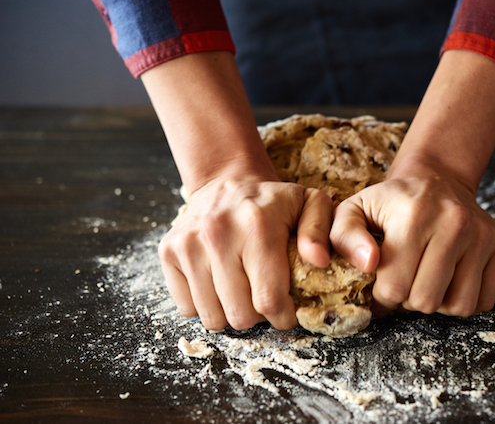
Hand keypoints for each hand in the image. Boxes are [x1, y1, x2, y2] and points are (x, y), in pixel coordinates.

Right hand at [158, 176, 332, 330]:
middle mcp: (218, 234)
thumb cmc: (273, 202)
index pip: (269, 300)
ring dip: (231, 312)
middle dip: (258, 316)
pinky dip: (205, 304)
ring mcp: (188, 244)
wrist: (226, 182)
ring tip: (243, 289)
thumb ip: (321, 232)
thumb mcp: (310, 205)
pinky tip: (219, 283)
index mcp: (258, 226)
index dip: (283, 316)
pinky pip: (186, 307)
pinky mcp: (168, 251)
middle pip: (240, 315)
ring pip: (212, 317)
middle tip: (264, 297)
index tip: (287, 309)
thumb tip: (320, 261)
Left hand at [330, 163, 494, 317]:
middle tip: (404, 279)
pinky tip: (448, 278)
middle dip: (409, 299)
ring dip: (438, 302)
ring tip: (426, 279)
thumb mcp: (354, 210)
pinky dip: (463, 298)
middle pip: (426, 301)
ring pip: (459, 306)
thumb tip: (368, 264)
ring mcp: (481, 234)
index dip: (382, 295)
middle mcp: (454, 223)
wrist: (436, 178)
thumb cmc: (389, 202)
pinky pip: (483, 300)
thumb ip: (344, 236)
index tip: (382, 280)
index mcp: (413, 217)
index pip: (395, 289)